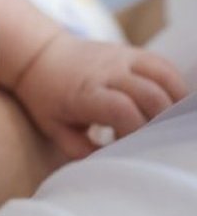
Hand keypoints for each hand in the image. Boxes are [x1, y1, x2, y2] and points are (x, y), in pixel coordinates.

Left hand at [15, 34, 188, 157]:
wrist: (40, 57)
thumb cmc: (47, 98)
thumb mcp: (54, 129)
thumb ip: (80, 149)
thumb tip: (112, 163)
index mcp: (85, 94)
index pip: (122, 110)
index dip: (134, 131)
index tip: (131, 146)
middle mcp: (107, 72)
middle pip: (150, 95)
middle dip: (158, 122)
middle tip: (152, 138)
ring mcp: (123, 58)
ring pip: (164, 78)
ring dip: (174, 103)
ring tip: (167, 124)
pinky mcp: (133, 52)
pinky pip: (165, 66)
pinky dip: (175, 86)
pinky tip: (170, 104)